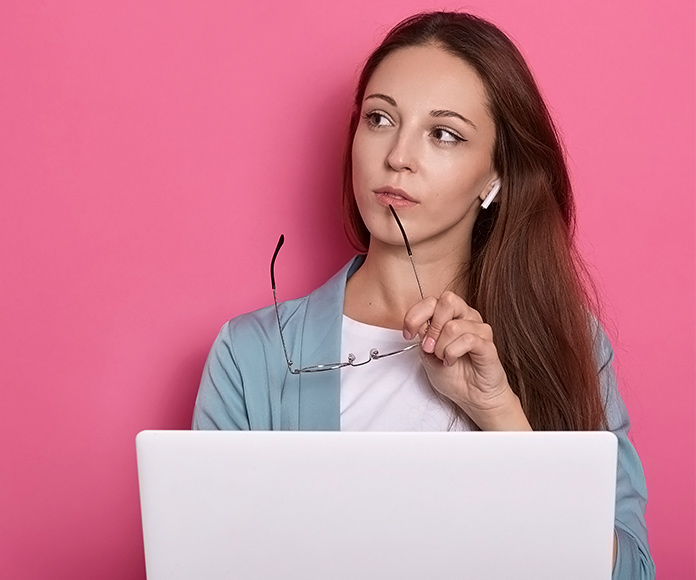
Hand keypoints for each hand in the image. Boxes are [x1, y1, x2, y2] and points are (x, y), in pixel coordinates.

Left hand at [402, 291, 530, 430]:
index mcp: (451, 316)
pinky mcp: (488, 345)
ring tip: (443, 358)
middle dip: (432, 327)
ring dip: (441, 347)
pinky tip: (451, 361)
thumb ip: (423, 335)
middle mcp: (467, 317)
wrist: (471, 396)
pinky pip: (468, 340)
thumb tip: (419, 325)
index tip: (408, 334)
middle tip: (429, 347)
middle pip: (447, 300)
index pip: (431, 301)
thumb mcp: (427, 354)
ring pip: (453, 326)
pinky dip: (453, 353)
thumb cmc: (453, 374)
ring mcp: (480, 329)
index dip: (415, 316)